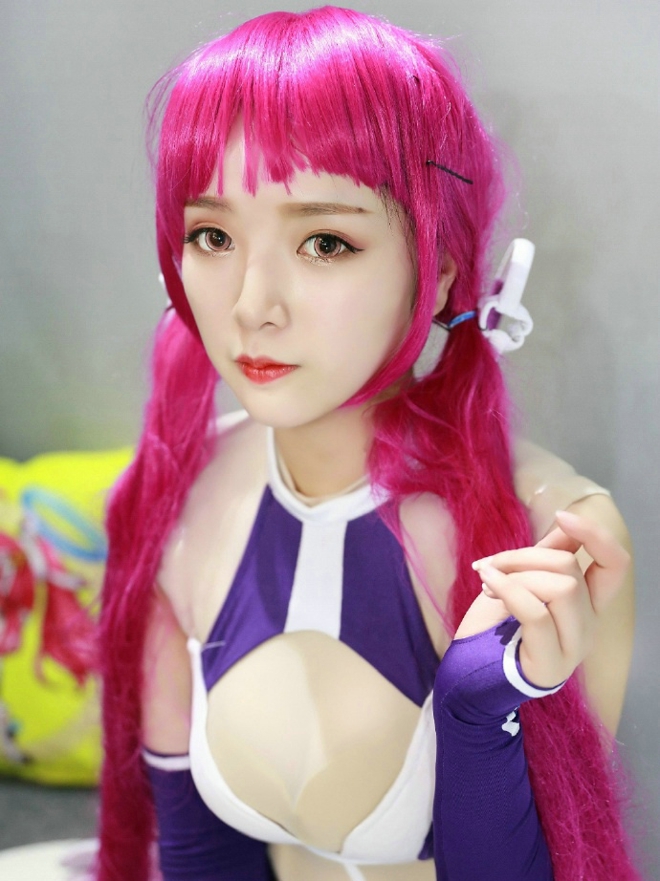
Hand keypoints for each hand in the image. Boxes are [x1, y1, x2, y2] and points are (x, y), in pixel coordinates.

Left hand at [457, 510, 629, 688]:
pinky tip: (487, 585)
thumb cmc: (492, 627)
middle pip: (572, 570)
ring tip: (488, 584)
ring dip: (516, 576)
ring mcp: (572, 649)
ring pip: (561, 588)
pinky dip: (509, 590)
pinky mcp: (550, 665)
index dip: (596, 535)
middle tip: (491, 566)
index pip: (615, 565)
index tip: (562, 516)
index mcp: (585, 605)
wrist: (466, 674)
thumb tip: (566, 524)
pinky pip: (537, 613)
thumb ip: (546, 557)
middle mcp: (587, 627)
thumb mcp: (520, 581)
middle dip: (524, 556)